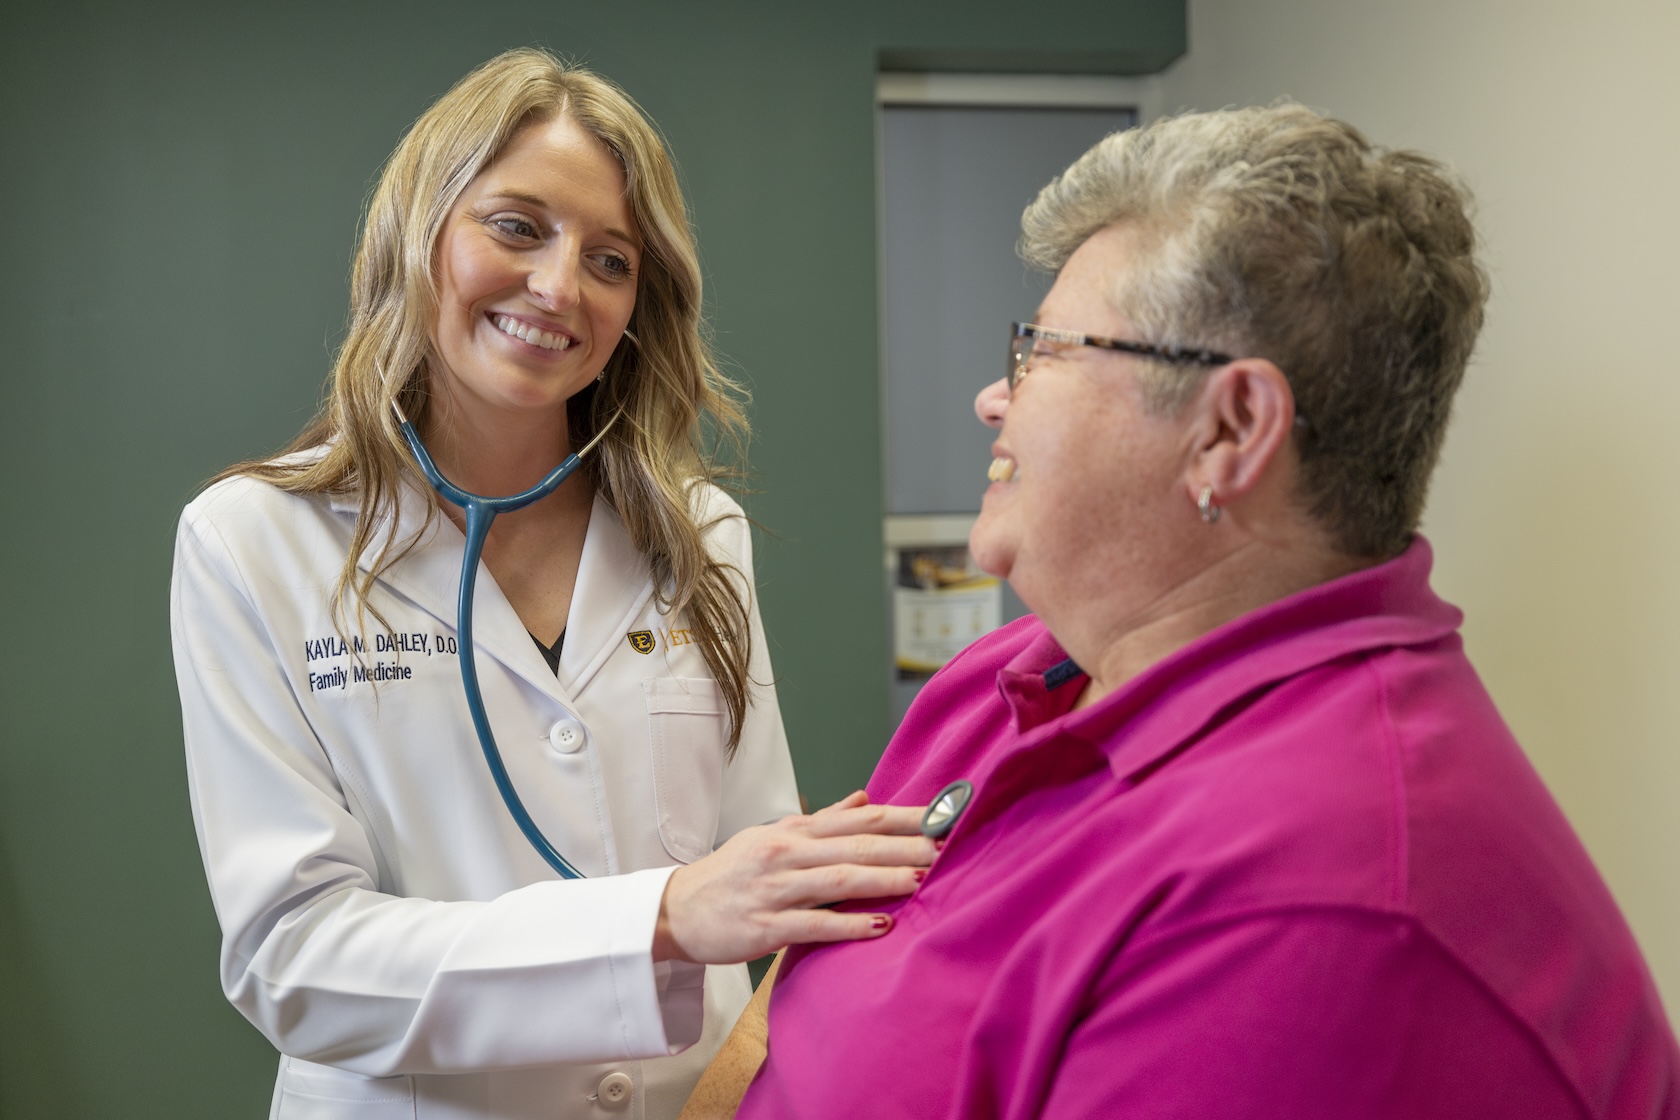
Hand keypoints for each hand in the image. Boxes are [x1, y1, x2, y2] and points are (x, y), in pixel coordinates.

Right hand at [653, 792, 934, 963]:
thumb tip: (864, 798)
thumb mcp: (774, 837)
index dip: (905, 816)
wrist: (676, 909)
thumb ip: (822, 821)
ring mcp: (775, 888)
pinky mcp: (764, 926)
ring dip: (883, 878)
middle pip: (856, 844)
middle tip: (947, 846)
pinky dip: (848, 923)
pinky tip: (880, 926)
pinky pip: (813, 923)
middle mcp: (786, 852)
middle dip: (905, 844)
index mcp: (794, 831)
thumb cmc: (730, 873)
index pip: (861, 818)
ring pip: (838, 879)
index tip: (944, 816)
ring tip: (922, 879)